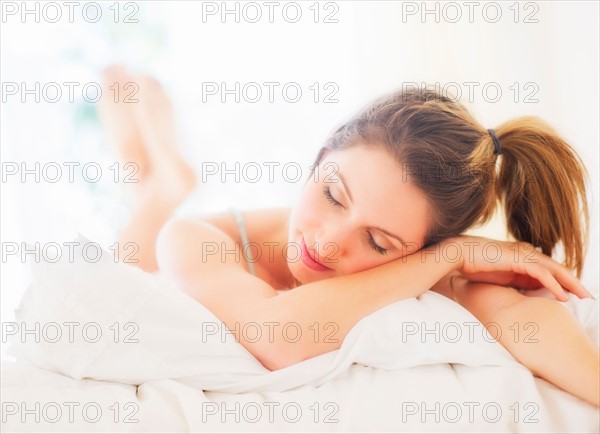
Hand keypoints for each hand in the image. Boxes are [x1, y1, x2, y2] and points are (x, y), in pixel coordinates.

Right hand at [445, 235, 593, 301]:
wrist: (458, 254)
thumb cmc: (474, 265)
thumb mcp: (501, 276)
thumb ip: (518, 280)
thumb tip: (532, 290)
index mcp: (523, 256)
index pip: (550, 269)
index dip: (565, 281)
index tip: (576, 294)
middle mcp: (527, 253)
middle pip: (558, 268)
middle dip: (575, 283)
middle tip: (589, 297)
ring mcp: (523, 254)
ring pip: (555, 270)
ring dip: (571, 284)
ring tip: (584, 296)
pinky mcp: (518, 259)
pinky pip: (542, 274)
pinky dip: (554, 284)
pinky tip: (563, 296)